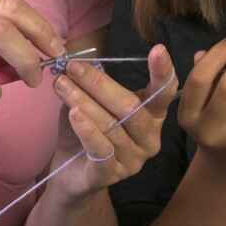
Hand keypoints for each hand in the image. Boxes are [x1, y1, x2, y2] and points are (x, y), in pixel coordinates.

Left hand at [48, 45, 177, 201]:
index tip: (158, 49)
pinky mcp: (112, 175)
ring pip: (111, 125)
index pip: (164, 93)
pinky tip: (74, 113)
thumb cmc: (85, 132)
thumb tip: (77, 63)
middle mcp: (149, 139)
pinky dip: (87, 129)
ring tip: (61, 84)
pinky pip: (101, 149)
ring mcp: (133, 160)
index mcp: (151, 117)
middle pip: (130, 107)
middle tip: (73, 67)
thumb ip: (91, 85)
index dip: (162, 72)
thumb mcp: (90, 102)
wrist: (69, 172)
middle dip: (99, 83)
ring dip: (83, 101)